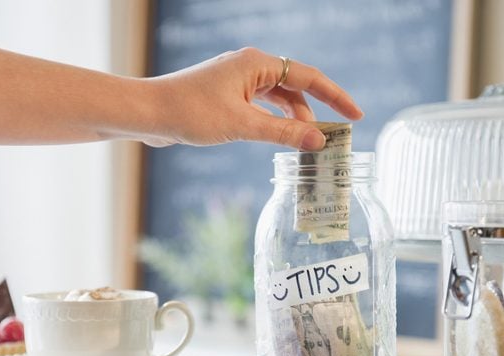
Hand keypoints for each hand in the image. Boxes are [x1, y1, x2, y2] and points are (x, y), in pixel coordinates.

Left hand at [142, 47, 362, 148]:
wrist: (148, 112)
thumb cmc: (190, 112)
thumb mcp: (242, 125)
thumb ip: (282, 133)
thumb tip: (319, 140)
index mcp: (256, 63)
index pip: (309, 77)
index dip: (335, 97)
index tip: (356, 115)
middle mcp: (248, 67)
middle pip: (293, 88)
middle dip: (312, 113)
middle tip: (326, 140)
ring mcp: (235, 81)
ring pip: (275, 99)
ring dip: (291, 120)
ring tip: (304, 143)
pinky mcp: (224, 95)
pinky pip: (258, 106)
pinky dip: (271, 121)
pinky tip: (276, 137)